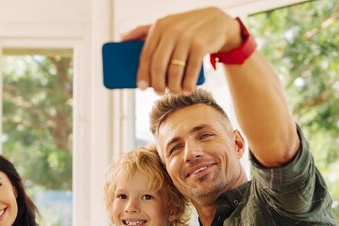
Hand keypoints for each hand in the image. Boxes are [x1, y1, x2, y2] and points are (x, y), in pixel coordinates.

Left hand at [122, 7, 240, 93]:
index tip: (142, 87)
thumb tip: (121, 39)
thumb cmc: (186, 27)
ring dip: (173, 86)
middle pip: (158, 65)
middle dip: (157, 83)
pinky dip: (188, 84)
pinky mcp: (201, 46)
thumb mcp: (165, 23)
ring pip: (174, 71)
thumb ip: (143, 30)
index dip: (143, 74)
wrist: (216, 21)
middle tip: (159, 92)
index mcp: (159, 27)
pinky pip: (191, 71)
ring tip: (175, 91)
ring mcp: (187, 38)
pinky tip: (187, 90)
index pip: (146, 55)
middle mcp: (172, 31)